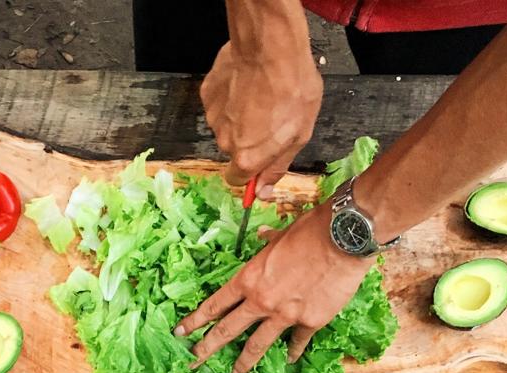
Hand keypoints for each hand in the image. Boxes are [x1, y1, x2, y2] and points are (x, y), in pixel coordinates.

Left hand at [175, 202, 371, 372]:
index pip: (215, 305)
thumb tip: (261, 237)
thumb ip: (267, 243)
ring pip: (257, 344)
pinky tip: (288, 359)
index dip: (195, 320)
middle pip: (228, 330)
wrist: (343, 238)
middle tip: (194, 361)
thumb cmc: (310, 230)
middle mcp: (261, 301)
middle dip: (207, 347)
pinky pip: (297, 342)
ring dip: (243, 362)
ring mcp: (285, 315)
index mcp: (249, 278)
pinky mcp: (310, 322)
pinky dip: (293, 351)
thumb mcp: (280, 235)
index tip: (181, 332)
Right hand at [200, 40, 320, 197]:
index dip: (251, 171)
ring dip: (241, 117)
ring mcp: (213, 116)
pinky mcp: (207, 94)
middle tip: (271, 118)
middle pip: (234, 150)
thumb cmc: (292, 88)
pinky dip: (231, 98)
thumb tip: (263, 191)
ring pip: (226, 126)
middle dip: (250, 139)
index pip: (238, 180)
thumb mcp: (299, 134)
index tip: (262, 160)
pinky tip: (248, 84)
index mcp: (246, 157)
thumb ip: (277, 166)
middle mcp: (224, 141)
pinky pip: (220, 104)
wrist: (271, 47)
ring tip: (261, 96)